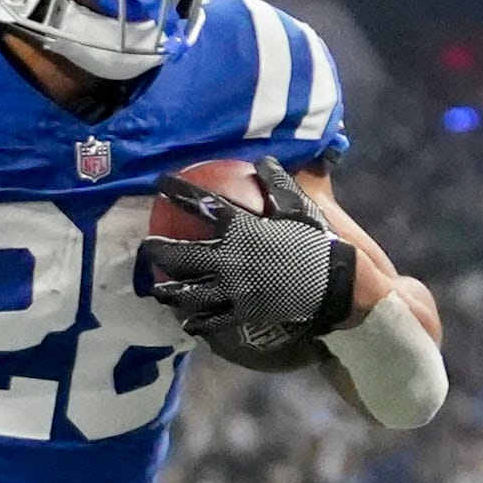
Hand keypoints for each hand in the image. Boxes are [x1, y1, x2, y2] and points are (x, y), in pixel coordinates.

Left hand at [138, 156, 358, 371]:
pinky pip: (213, 319)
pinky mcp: (243, 312)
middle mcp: (230, 260)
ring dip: (169, 291)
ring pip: (190, 292)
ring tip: (157, 289)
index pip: (202, 206)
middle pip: (183, 256)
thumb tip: (263, 161)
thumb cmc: (316, 241)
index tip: (161, 183)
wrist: (335, 283)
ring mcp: (234, 289)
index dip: (179, 192)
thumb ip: (278, 183)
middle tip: (148, 246)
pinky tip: (186, 322)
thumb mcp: (299, 206)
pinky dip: (197, 321)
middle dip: (159, 250)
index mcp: (241, 229)